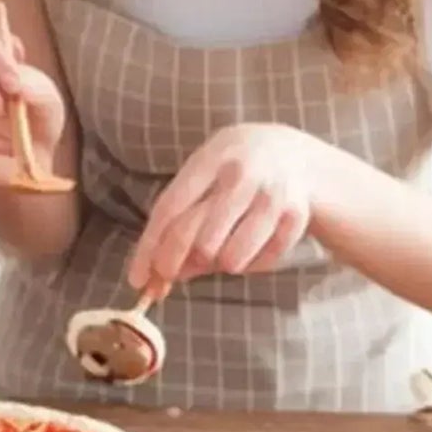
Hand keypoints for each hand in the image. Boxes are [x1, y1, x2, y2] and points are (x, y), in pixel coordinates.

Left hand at [127, 124, 313, 288]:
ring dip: (219, 266)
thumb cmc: (231, 171)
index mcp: (209, 160)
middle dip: (177, 264)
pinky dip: (250, 266)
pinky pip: (263, 261)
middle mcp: (241, 175)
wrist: (293, 153)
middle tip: (169, 277)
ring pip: (232, 256)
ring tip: (218, 254)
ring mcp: (271, 195)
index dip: (150, 247)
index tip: (137, 279)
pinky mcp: (295, 216)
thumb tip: (156, 273)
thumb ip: (180, 219)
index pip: (171, 208)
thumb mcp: (203, 180)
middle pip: (201, 237)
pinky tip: (248, 251)